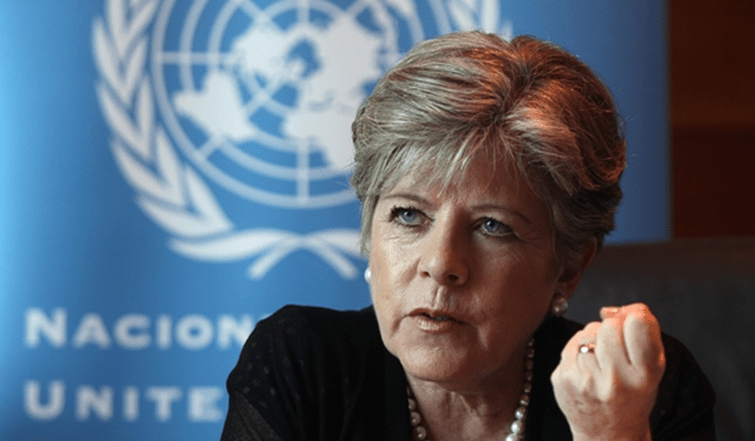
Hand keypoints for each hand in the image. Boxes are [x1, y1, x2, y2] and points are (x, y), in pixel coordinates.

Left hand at [550, 303, 665, 440]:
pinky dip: (578, 348)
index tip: (635, 327)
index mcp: (644, 376)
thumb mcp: (652, 369)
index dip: (636, 318)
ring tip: (602, 362)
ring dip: (595, 339)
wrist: (607, 434)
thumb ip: (644, 333)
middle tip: (618, 350)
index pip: (639, 323)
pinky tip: (586, 367)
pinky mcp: (562, 379)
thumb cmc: (633, 397)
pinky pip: (571, 343)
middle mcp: (614, 379)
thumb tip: (610, 309)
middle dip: (614, 329)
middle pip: (610, 325)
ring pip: (588, 331)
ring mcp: (585, 380)